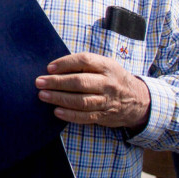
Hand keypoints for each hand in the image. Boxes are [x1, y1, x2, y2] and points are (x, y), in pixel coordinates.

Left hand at [35, 53, 150, 128]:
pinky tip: (56, 111)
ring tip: (43, 95)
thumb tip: (55, 67)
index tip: (49, 67)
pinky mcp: (104, 116)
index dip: (65, 63)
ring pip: (81, 101)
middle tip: (39, 82)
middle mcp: (108, 83)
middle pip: (79, 82)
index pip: (84, 60)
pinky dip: (70, 115)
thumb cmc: (113, 79)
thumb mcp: (106, 65)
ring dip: (59, 98)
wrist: (138, 100)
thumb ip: (86, 65)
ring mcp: (107, 101)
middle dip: (57, 82)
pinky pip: (85, 117)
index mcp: (107, 66)